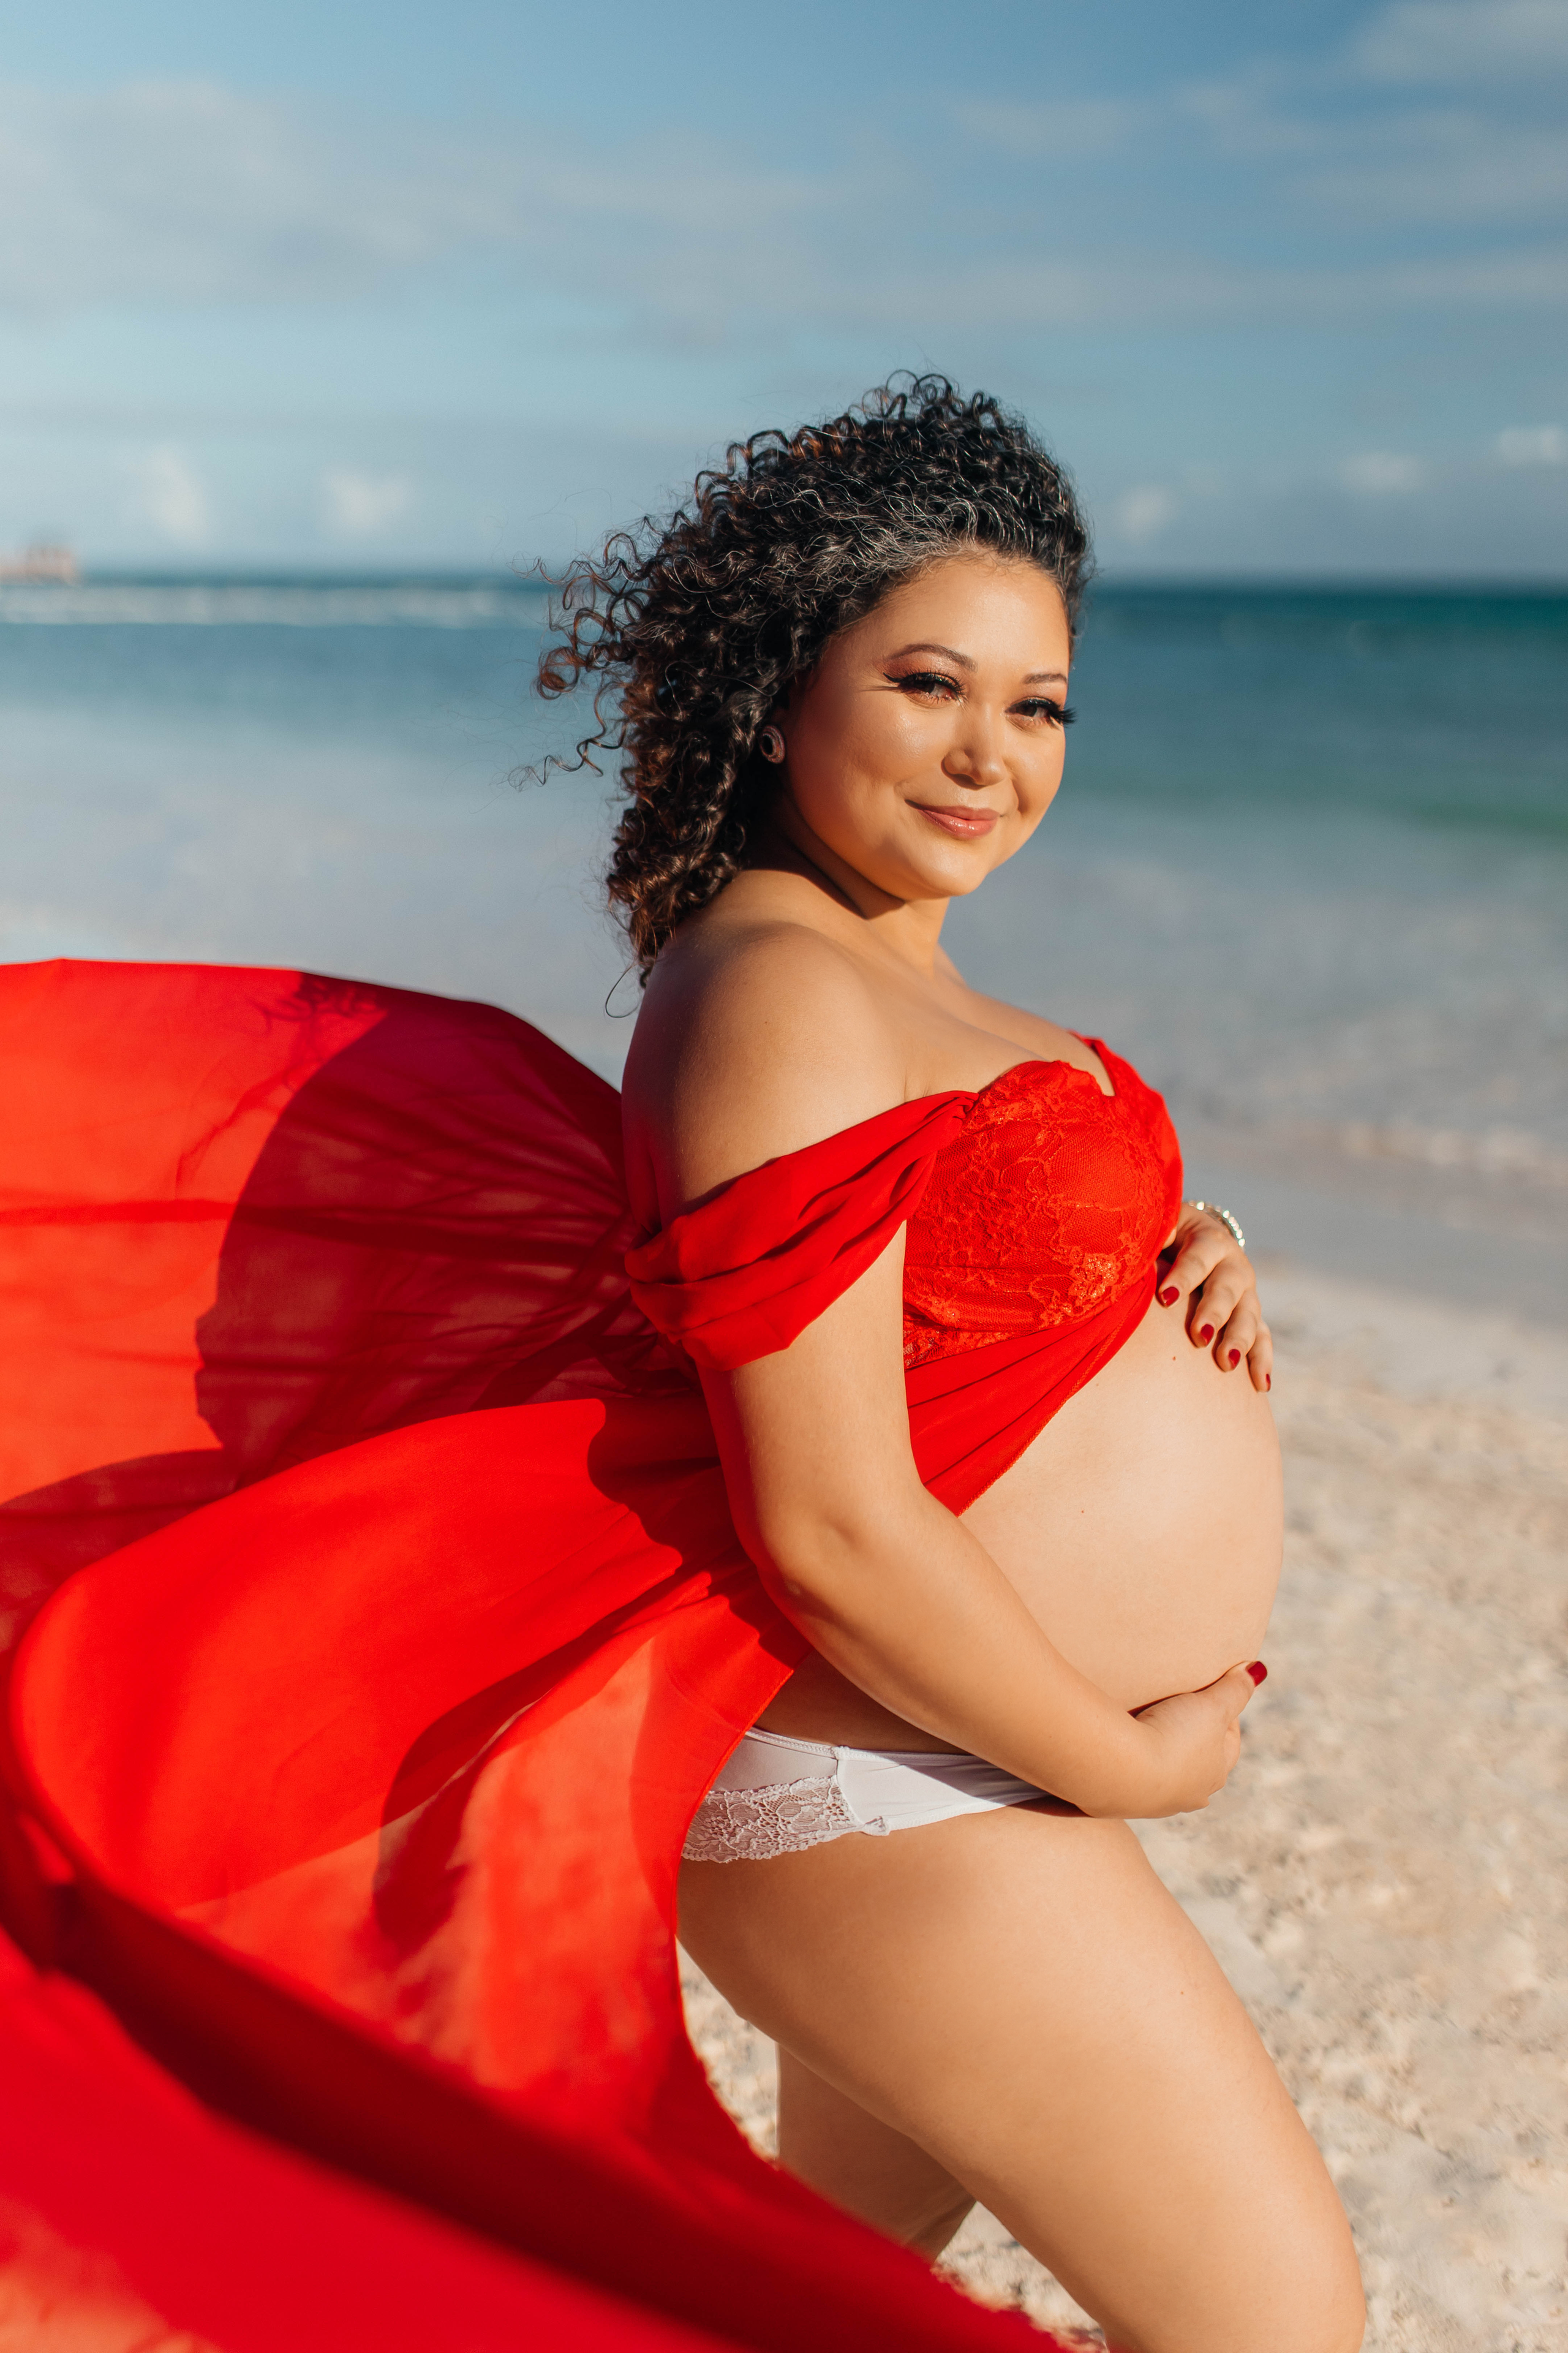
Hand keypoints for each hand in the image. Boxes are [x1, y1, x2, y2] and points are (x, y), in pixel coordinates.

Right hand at [1120, 1661, 1265, 1817]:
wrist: (1122, 1770)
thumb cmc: (1174, 1737)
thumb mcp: (1210, 1706)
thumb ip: (1234, 1689)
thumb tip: (1257, 1669)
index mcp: (1216, 1772)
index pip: (1229, 1741)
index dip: (1224, 1714)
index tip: (1212, 1694)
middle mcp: (1192, 1792)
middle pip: (1200, 1761)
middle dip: (1194, 1738)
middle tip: (1180, 1711)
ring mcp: (1159, 1800)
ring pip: (1168, 1773)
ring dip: (1163, 1753)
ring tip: (1149, 1727)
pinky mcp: (1127, 1799)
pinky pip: (1137, 1777)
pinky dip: (1136, 1762)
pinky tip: (1126, 1749)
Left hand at [1157, 1207, 1271, 1391]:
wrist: (1195, 1238)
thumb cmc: (1164, 1238)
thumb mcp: (1159, 1230)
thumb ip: (1151, 1237)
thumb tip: (1138, 1248)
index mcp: (1207, 1241)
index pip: (1197, 1258)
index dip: (1183, 1277)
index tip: (1165, 1298)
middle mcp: (1232, 1265)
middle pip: (1226, 1289)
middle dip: (1214, 1312)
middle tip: (1200, 1336)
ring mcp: (1245, 1292)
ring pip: (1248, 1315)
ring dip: (1239, 1340)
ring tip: (1226, 1363)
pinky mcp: (1251, 1314)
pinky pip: (1262, 1337)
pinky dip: (1262, 1360)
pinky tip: (1261, 1385)